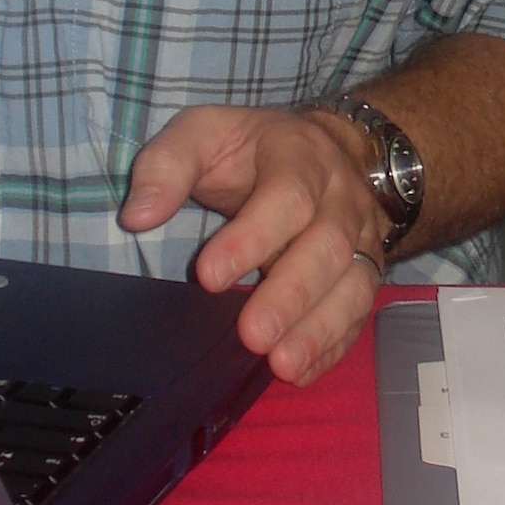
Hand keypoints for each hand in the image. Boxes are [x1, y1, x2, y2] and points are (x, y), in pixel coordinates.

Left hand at [118, 106, 385, 385]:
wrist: (320, 146)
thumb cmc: (250, 148)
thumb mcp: (204, 133)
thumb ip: (168, 165)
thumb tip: (137, 216)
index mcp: (302, 154)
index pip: (288, 196)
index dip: (252, 238)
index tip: (209, 276)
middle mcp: (341, 196)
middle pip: (329, 245)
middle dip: (291, 294)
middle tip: (251, 335)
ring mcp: (362, 234)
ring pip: (355, 282)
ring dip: (320, 327)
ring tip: (282, 365)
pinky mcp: (367, 269)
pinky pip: (359, 310)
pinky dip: (334, 344)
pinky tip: (302, 371)